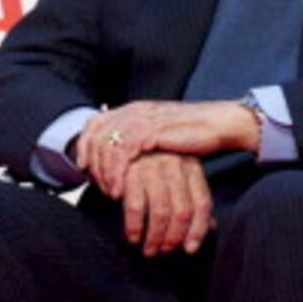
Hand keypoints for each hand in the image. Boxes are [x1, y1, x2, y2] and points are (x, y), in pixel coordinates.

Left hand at [77, 99, 258, 197]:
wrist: (219, 123)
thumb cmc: (195, 133)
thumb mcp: (162, 134)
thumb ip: (143, 139)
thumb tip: (127, 159)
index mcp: (135, 109)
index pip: (96, 122)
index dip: (85, 144)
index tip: (83, 168)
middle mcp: (134, 110)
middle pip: (95, 133)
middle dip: (90, 161)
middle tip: (95, 184)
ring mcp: (141, 118)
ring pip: (105, 144)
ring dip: (102, 171)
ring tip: (108, 192)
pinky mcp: (151, 131)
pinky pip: (121, 153)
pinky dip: (115, 174)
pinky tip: (118, 191)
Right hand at [121, 154, 213, 257]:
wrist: (118, 138)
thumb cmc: (151, 163)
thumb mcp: (176, 175)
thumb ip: (192, 198)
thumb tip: (211, 227)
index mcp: (192, 166)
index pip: (203, 203)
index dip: (198, 230)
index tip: (190, 249)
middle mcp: (175, 165)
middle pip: (182, 211)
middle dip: (174, 237)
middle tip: (165, 251)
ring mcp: (153, 167)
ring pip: (161, 212)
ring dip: (155, 237)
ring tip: (149, 249)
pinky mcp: (130, 171)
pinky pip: (135, 207)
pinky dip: (134, 227)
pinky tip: (133, 237)